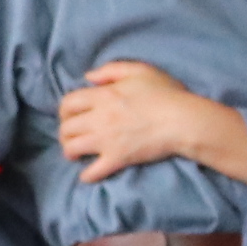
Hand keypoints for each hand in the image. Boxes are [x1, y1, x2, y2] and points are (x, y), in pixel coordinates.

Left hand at [57, 61, 246, 183]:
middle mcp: (98, 118)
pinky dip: (87, 175)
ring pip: (73, 148)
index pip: (68, 103)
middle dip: (65, 132)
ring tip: (75, 154)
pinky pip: (93, 172)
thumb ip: (110, 70)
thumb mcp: (139, 71)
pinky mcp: (117, 159)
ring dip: (70, 152)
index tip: (70, 115)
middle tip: (71, 136)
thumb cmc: (165, 93)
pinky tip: (88, 175)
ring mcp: (106, 140)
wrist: (182, 120)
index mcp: (102, 96)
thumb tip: (88, 77)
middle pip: (66, 128)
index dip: (64, 110)